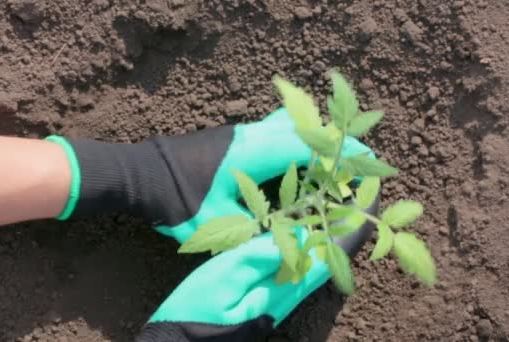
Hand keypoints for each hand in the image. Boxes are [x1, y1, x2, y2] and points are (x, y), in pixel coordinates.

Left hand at [48, 108, 371, 242]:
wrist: (141, 176)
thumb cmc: (177, 202)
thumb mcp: (221, 228)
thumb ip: (260, 235)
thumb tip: (294, 244)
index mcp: (252, 153)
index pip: (307, 144)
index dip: (340, 153)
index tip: (367, 161)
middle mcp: (251, 135)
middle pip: (305, 126)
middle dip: (335, 141)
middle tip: (358, 160)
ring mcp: (242, 133)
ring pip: (290, 124)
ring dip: (314, 139)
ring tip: (334, 162)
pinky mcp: (235, 137)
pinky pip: (276, 131)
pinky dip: (297, 142)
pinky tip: (300, 163)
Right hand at [135, 187, 378, 341]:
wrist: (182, 339)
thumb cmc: (199, 307)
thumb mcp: (225, 275)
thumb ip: (261, 255)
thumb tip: (300, 236)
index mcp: (283, 286)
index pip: (331, 255)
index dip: (351, 228)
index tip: (367, 199)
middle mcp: (290, 292)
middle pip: (332, 258)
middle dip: (348, 227)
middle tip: (358, 193)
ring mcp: (282, 293)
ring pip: (319, 260)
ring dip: (333, 232)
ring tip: (338, 203)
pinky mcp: (272, 292)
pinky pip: (303, 264)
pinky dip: (313, 242)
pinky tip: (306, 227)